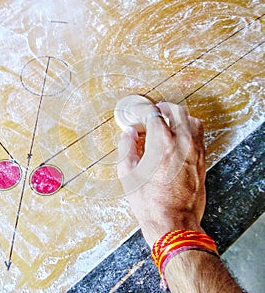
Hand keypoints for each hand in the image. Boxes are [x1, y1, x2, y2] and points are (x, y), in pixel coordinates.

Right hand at [117, 102, 205, 246]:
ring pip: (192, 120)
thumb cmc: (149, 202)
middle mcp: (182, 142)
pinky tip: (180, 137)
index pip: (153, 114)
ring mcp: (196, 151)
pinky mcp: (203, 160)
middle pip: (177, 111)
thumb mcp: (127, 174)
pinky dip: (190, 129)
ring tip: (168, 122)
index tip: (137, 115)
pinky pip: (200, 135)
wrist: (173, 222)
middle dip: (163, 107)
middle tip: (153, 112)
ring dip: (179, 117)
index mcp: (162, 143)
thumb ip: (126, 148)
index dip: (143, 111)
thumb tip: (128, 133)